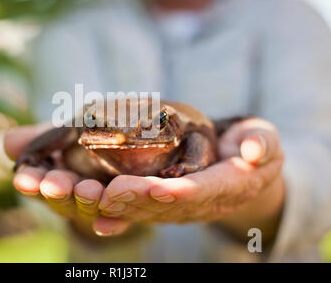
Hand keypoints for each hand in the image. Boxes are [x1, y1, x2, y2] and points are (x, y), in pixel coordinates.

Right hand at [4, 124, 129, 237]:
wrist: (122, 159)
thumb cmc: (84, 147)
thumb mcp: (62, 137)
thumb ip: (39, 139)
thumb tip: (8, 141)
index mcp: (53, 181)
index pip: (37, 183)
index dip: (30, 181)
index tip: (22, 178)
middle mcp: (74, 199)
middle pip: (63, 199)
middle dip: (58, 191)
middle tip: (54, 184)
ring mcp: (99, 208)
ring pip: (91, 208)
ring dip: (87, 201)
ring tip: (89, 189)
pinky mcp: (126, 212)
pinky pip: (122, 220)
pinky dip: (115, 223)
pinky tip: (111, 221)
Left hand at [95, 118, 284, 240]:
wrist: (240, 165)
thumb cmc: (251, 145)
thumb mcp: (265, 138)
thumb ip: (262, 142)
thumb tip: (253, 150)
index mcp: (230, 186)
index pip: (203, 191)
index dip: (180, 192)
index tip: (156, 188)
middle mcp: (202, 203)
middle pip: (167, 205)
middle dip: (138, 200)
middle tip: (111, 192)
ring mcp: (181, 208)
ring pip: (149, 212)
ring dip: (120, 208)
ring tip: (94, 198)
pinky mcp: (165, 205)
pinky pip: (141, 213)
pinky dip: (119, 219)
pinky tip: (98, 220)